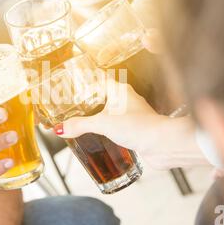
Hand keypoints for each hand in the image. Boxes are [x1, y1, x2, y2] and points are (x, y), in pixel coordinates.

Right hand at [54, 79, 207, 168]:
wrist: (162, 144)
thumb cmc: (140, 127)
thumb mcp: (103, 124)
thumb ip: (80, 125)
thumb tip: (60, 128)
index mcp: (120, 90)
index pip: (100, 80)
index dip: (87, 81)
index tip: (75, 85)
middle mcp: (128, 100)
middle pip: (105, 96)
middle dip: (91, 101)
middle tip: (76, 106)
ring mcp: (133, 115)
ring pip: (112, 112)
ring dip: (100, 116)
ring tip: (85, 122)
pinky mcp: (136, 129)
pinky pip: (119, 126)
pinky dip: (109, 129)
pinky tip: (101, 137)